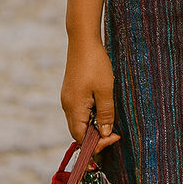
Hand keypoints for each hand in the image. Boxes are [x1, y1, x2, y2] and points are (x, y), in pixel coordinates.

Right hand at [61, 37, 120, 152]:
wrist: (83, 40)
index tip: (115, 136)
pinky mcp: (71, 92)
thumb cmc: (95, 64)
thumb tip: (105, 134)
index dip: (97, 143)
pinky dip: (90, 114)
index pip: (81, 138)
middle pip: (79, 132)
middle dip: (96, 136)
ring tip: (109, 118)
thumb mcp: (105, 90)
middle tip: (114, 131)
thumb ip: (105, 114)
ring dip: (94, 124)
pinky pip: (79, 111)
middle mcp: (67, 106)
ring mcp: (68, 98)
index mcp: (74, 108)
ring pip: (79, 121)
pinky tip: (101, 106)